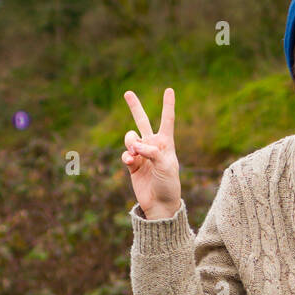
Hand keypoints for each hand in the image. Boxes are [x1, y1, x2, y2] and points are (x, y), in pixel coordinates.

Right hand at [121, 86, 181, 216]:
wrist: (160, 204)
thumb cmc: (169, 185)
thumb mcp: (166, 166)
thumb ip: (152, 152)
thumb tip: (135, 145)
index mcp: (166, 143)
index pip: (167, 120)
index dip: (167, 105)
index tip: (169, 90)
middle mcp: (153, 145)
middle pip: (142, 121)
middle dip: (135, 107)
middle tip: (128, 93)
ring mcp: (141, 154)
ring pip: (130, 138)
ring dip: (130, 143)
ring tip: (135, 155)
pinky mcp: (132, 164)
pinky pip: (125, 153)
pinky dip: (126, 156)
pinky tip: (131, 162)